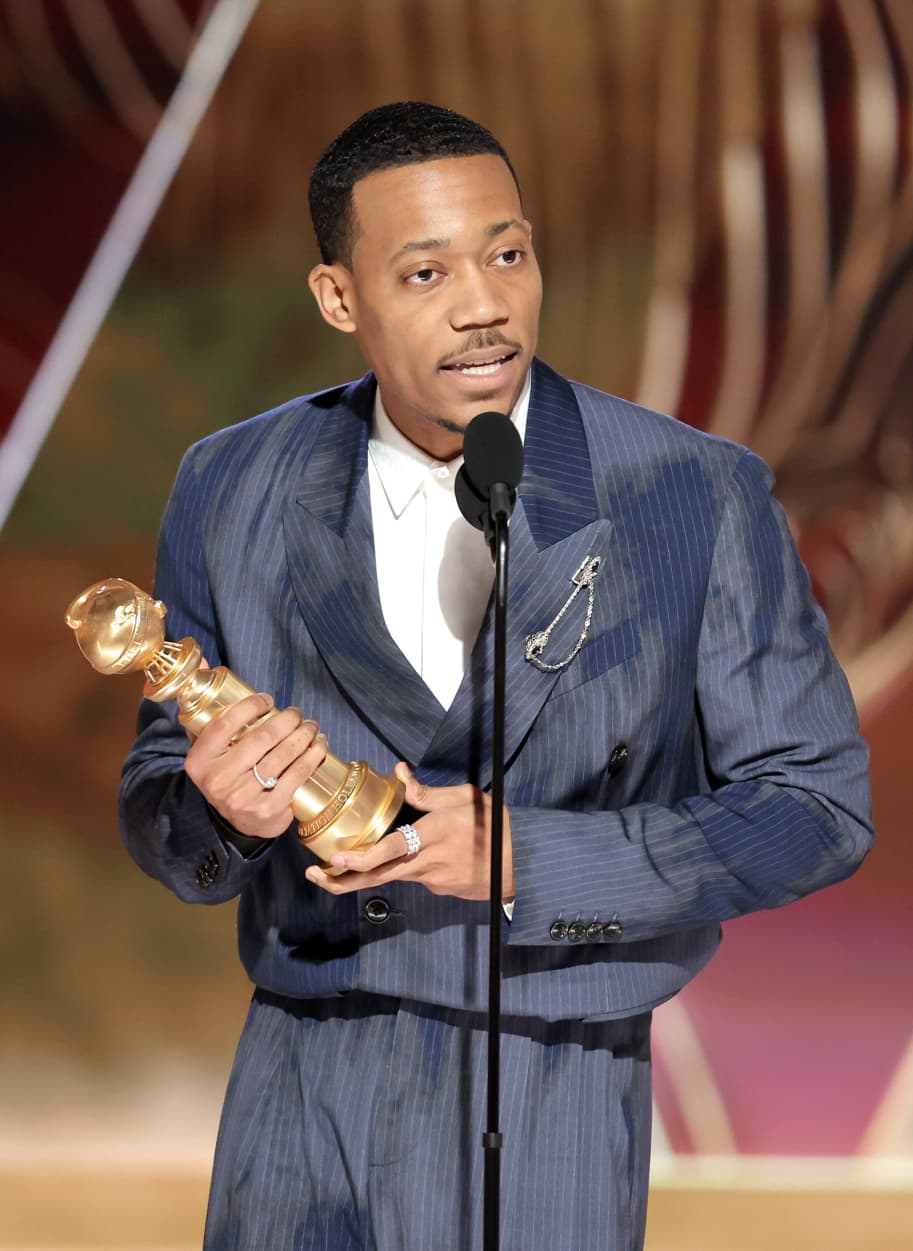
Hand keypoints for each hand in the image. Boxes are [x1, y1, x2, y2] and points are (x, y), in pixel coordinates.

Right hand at [184, 692, 326, 839]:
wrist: (236, 822)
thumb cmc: (225, 774)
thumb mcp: (208, 748)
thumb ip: (206, 711)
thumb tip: (203, 665)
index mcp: (199, 761)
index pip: (226, 724)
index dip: (251, 706)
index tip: (268, 699)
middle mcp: (218, 780)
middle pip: (262, 738)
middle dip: (288, 719)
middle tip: (298, 713)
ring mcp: (244, 798)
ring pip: (284, 755)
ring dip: (305, 734)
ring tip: (312, 726)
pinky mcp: (269, 810)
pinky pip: (297, 775)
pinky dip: (313, 756)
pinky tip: (320, 745)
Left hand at [304, 763, 513, 900]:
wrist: (521, 862)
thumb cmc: (495, 826)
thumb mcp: (464, 798)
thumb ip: (427, 791)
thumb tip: (399, 772)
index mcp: (431, 836)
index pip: (389, 852)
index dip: (360, 858)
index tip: (335, 859)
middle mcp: (426, 863)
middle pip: (376, 877)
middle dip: (341, 880)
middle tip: (314, 875)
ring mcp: (432, 880)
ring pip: (391, 877)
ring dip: (366, 872)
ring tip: (342, 864)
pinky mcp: (438, 889)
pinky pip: (413, 876)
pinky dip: (401, 868)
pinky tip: (403, 857)